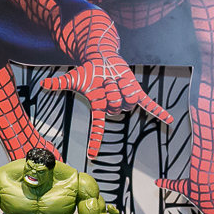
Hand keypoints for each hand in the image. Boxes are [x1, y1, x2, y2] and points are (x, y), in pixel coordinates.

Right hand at [39, 54, 173, 157]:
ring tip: (115, 78)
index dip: (95, 142)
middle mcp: (113, 107)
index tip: (92, 156)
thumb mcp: (74, 78)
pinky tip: (170, 121)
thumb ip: (59, 84)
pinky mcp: (136, 92)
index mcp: (99, 108)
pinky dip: (160, 113)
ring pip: (128, 101)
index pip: (97, 128)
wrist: (102, 58)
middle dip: (112, 91)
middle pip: (116, 107)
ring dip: (122, 87)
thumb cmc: (88, 71)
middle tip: (106, 80)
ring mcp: (126, 100)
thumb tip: (44, 84)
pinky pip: (149, 105)